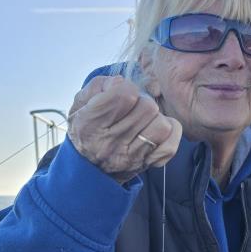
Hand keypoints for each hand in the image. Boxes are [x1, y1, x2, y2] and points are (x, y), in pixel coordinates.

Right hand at [67, 75, 181, 183]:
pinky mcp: (146, 165)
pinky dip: (168, 135)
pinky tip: (155, 131)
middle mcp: (110, 143)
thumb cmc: (86, 129)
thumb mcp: (80, 104)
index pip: (125, 95)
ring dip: (156, 118)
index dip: (126, 88)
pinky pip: (170, 145)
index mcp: (90, 124)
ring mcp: (130, 158)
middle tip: (132, 109)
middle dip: (142, 102)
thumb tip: (121, 82)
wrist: (87, 169)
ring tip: (143, 121)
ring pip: (162, 126)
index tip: (120, 95)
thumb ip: (98, 86)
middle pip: (148, 108)